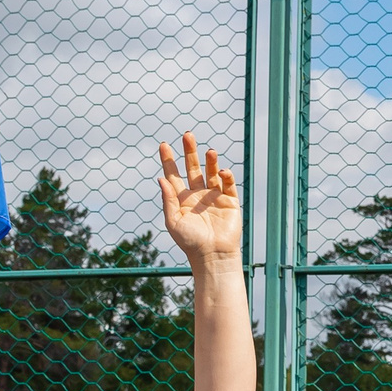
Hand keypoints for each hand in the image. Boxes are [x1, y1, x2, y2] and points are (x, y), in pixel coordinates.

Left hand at [158, 133, 239, 264]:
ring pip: (212, 173)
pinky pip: (229, 184)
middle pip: (193, 168)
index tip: (163, 145)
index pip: (174, 175)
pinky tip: (222, 172)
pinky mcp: (230, 202)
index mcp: (182, 199)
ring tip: (209, 151)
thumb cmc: (191, 243)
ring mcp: (214, 197)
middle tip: (187, 135)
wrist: (213, 256)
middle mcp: (198, 195)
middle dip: (190, 151)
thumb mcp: (174, 221)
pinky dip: (226, 175)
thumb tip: (161, 178)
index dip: (169, 160)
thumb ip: (168, 199)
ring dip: (211, 161)